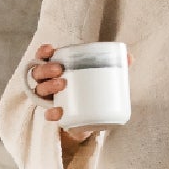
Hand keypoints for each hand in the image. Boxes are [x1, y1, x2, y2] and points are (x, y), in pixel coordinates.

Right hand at [25, 42, 109, 156]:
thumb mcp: (100, 76)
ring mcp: (49, 99)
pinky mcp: (55, 114)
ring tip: (62, 85)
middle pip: (38, 72)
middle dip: (46, 69)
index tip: (50, 50)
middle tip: (60, 69)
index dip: (43, 52)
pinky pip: (47, 114)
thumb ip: (112, 66)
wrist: (90, 119)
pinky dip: (51, 113)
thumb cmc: (92, 90)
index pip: (43, 57)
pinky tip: (58, 111)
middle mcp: (47, 82)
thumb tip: (129, 57)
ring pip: (39, 90)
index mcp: (55, 68)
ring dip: (48, 86)